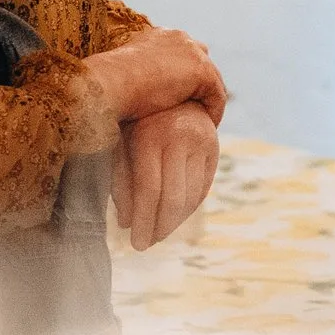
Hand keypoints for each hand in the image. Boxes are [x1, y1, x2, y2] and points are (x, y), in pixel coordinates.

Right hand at [85, 27, 227, 125]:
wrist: (111, 82)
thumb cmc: (107, 84)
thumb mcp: (119, 75)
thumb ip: (129, 77)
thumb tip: (122, 94)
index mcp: (158, 35)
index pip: (181, 52)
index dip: (183, 75)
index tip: (179, 97)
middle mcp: (178, 38)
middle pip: (201, 59)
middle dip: (201, 82)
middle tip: (197, 107)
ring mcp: (192, 53)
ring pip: (212, 79)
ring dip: (209, 99)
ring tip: (205, 121)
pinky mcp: (203, 71)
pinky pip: (217, 95)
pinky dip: (214, 111)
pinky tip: (208, 126)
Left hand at [111, 104, 217, 249]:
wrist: (170, 90)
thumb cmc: (135, 119)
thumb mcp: (121, 143)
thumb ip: (121, 180)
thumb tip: (125, 222)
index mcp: (151, 135)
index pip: (149, 189)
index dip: (143, 220)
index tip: (135, 243)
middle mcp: (180, 137)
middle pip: (173, 197)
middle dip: (159, 227)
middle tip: (144, 244)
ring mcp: (202, 142)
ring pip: (191, 196)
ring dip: (174, 223)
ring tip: (157, 234)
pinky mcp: (214, 149)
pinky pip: (202, 189)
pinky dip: (188, 210)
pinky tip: (173, 218)